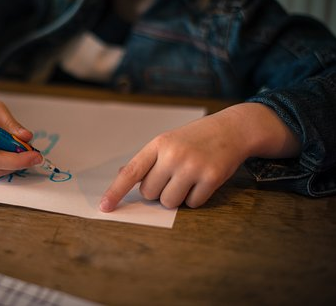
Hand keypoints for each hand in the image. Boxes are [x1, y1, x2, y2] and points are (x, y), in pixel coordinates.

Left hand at [99, 103, 300, 210]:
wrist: (231, 129)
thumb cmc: (193, 138)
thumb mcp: (167, 141)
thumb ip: (146, 160)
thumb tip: (120, 176)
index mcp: (157, 144)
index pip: (131, 173)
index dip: (115, 192)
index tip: (104, 207)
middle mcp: (173, 154)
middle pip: (150, 194)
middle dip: (158, 191)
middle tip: (172, 176)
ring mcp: (192, 166)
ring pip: (168, 202)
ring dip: (176, 197)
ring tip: (187, 179)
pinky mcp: (211, 177)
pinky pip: (192, 204)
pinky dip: (195, 198)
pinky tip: (202, 181)